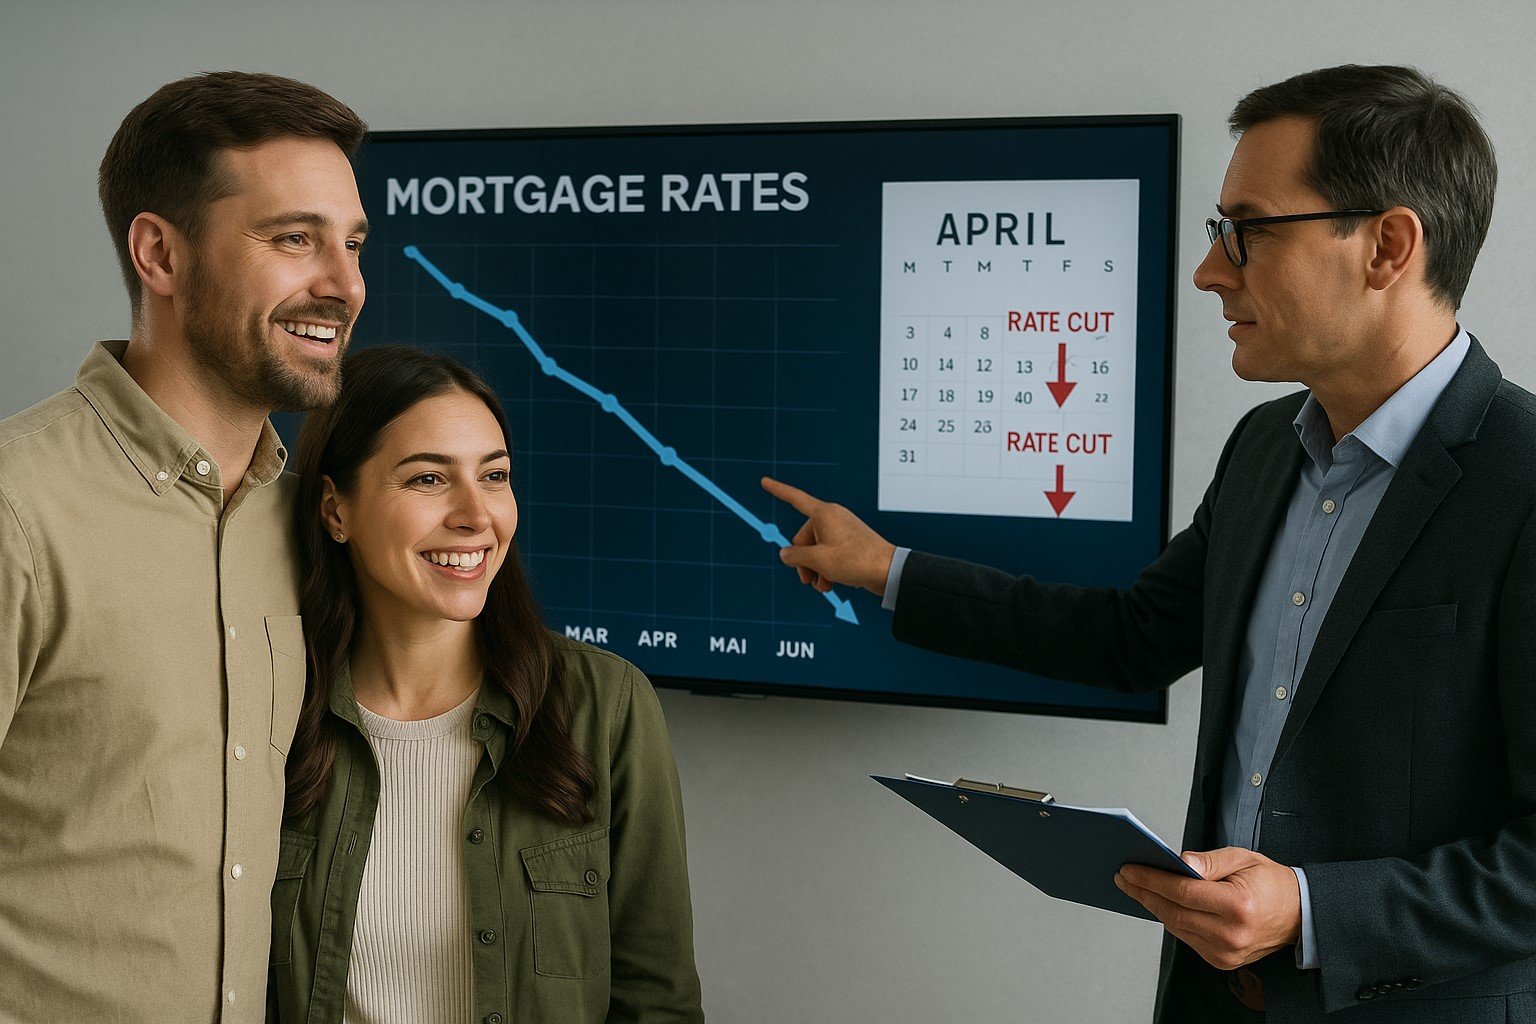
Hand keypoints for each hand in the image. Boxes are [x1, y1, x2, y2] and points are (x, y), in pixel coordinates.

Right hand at [760, 477, 896, 595]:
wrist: (887, 571)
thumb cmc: (855, 560)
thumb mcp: (818, 560)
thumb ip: (795, 555)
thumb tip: (785, 554)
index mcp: (824, 514)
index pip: (794, 498)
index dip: (778, 490)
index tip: (764, 481)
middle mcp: (832, 518)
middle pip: (803, 538)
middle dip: (803, 561)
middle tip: (808, 580)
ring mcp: (842, 531)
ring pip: (816, 550)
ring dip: (815, 569)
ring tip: (823, 586)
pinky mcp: (850, 543)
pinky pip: (829, 554)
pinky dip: (826, 569)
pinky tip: (831, 584)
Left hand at [1115, 847, 1301, 970]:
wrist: (1299, 914)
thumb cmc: (1270, 882)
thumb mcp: (1242, 858)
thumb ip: (1209, 861)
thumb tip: (1179, 861)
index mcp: (1238, 906)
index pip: (1182, 891)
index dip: (1151, 879)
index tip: (1129, 869)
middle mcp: (1231, 934)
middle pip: (1173, 912)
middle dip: (1144, 893)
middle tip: (1123, 877)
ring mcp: (1226, 952)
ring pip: (1176, 927)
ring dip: (1153, 906)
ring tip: (1136, 887)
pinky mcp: (1222, 961)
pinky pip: (1187, 937)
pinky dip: (1171, 919)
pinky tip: (1159, 903)